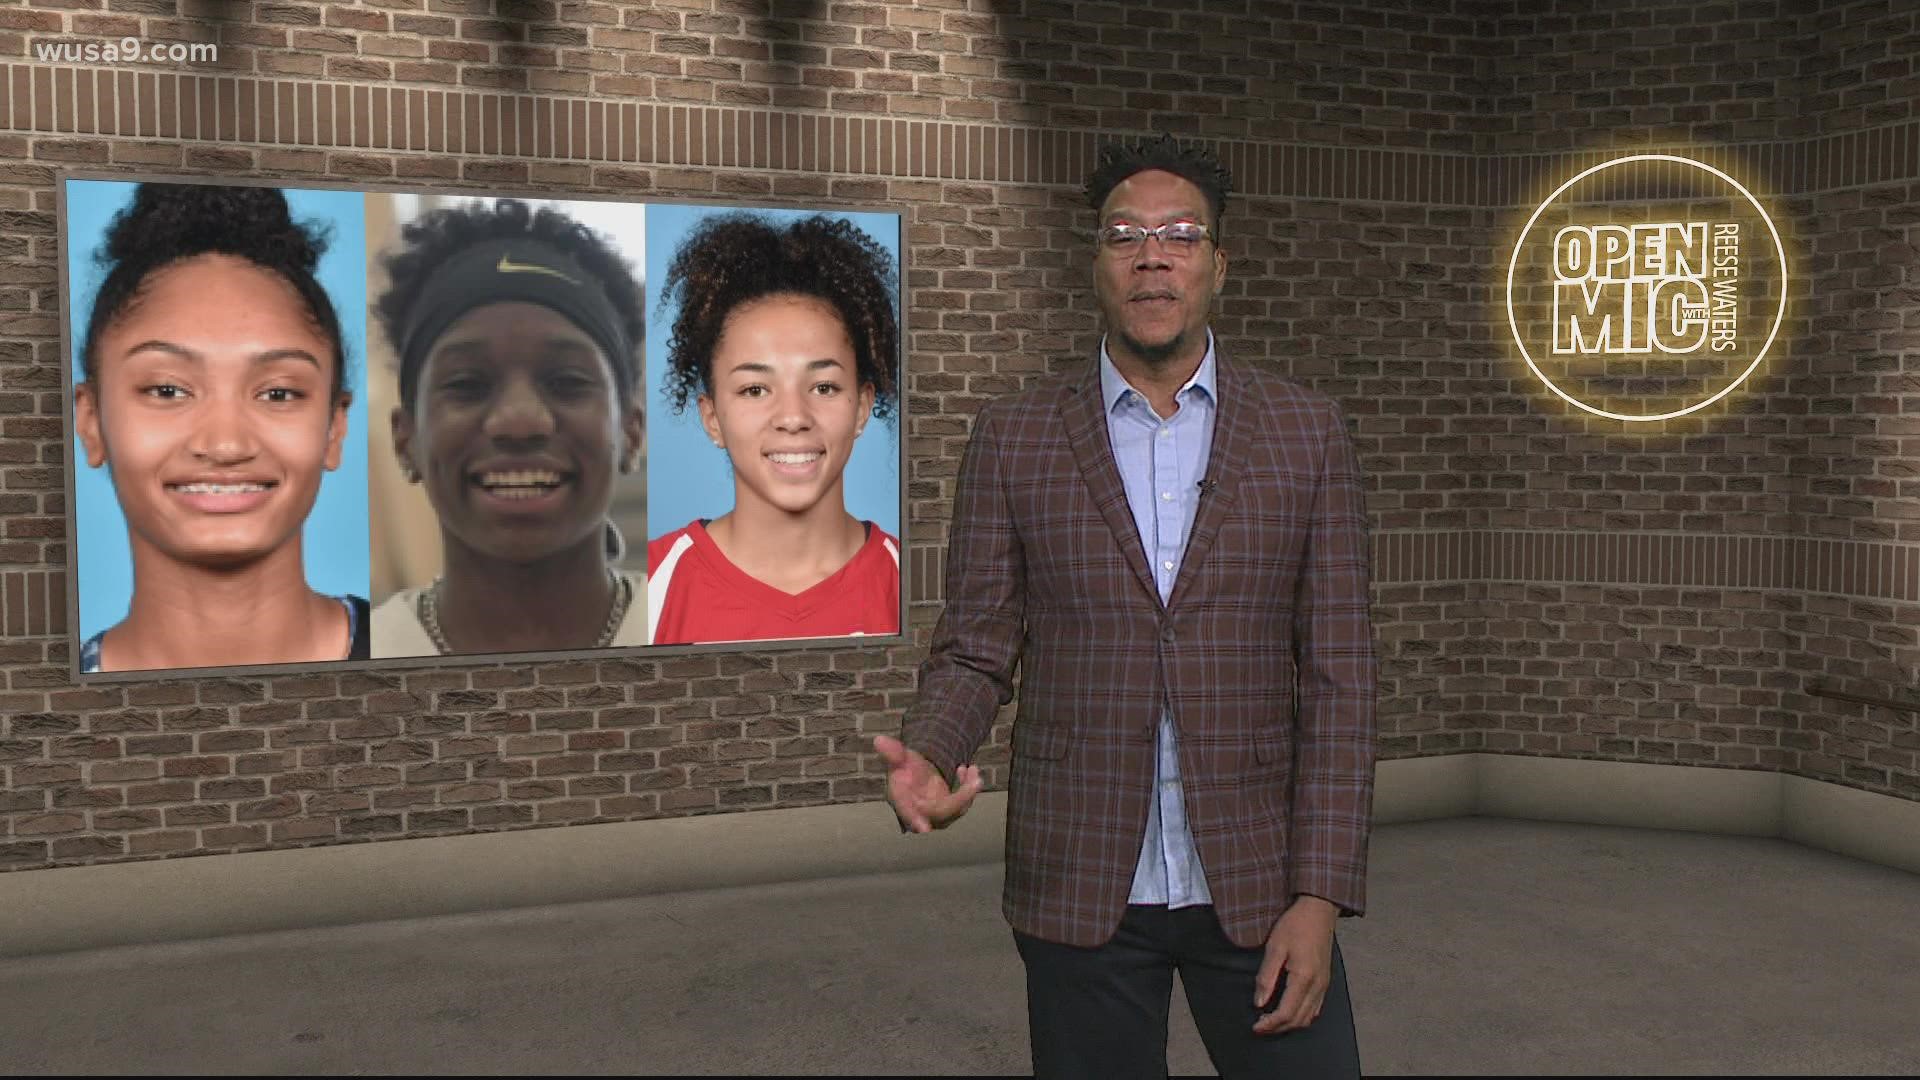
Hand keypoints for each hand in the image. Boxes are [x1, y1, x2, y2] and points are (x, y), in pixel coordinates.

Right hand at [873, 734, 982, 832]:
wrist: (916, 774)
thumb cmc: (904, 768)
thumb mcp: (899, 757)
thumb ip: (892, 751)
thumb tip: (879, 740)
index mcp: (902, 802)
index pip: (907, 812)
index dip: (914, 819)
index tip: (925, 829)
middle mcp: (920, 813)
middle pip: (941, 812)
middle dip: (960, 798)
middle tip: (976, 781)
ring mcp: (937, 814)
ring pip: (957, 809)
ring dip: (968, 791)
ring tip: (973, 769)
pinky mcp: (950, 810)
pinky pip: (963, 803)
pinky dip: (968, 787)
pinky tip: (966, 769)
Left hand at [1252, 894, 1338, 1034]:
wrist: (1319, 910)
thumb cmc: (1295, 925)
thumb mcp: (1275, 947)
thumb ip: (1266, 977)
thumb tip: (1259, 1003)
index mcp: (1303, 978)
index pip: (1286, 1013)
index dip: (1270, 1024)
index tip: (1255, 1027)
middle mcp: (1317, 986)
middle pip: (1298, 1020)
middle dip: (1278, 1028)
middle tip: (1260, 1027)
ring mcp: (1324, 985)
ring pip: (1309, 1017)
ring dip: (1290, 1024)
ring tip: (1271, 1022)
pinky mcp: (1325, 981)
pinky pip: (1316, 1008)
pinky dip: (1301, 1017)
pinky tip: (1289, 1012)